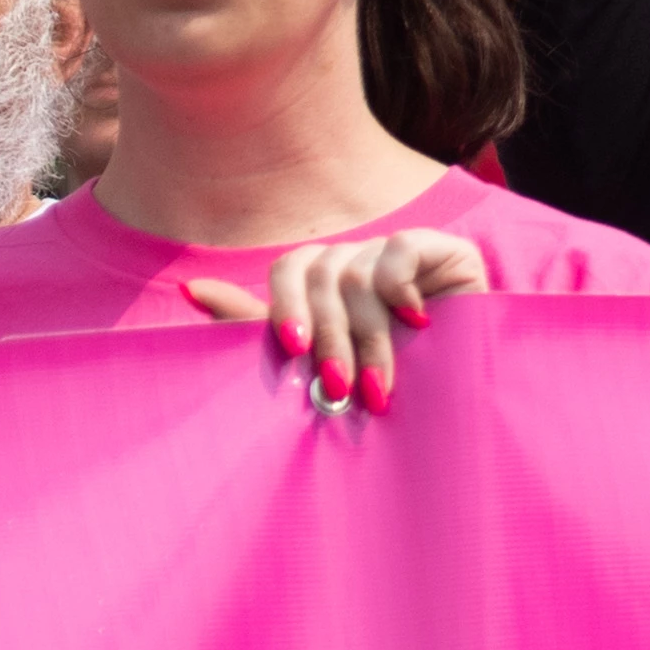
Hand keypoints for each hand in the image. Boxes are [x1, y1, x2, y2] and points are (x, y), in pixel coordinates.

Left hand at [186, 227, 489, 412]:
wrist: (459, 400)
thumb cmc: (380, 385)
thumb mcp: (315, 362)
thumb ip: (255, 326)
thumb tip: (190, 290)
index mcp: (323, 282)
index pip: (289, 269)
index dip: (286, 304)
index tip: (294, 350)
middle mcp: (357, 260)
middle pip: (323, 274)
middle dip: (329, 337)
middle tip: (339, 387)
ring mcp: (399, 253)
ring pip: (359, 274)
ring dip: (369, 336)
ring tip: (380, 385)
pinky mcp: (446, 249)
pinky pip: (403, 248)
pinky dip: (401, 285)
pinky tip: (417, 321)